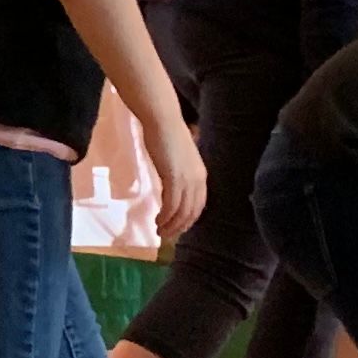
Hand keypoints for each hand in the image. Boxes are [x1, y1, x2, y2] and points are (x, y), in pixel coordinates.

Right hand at [145, 120, 209, 245]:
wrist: (162, 121)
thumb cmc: (166, 135)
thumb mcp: (177, 159)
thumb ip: (177, 173)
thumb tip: (171, 184)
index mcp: (201, 176)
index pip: (198, 205)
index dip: (188, 219)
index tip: (178, 228)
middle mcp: (198, 180)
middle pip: (192, 212)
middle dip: (180, 227)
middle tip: (167, 236)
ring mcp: (187, 180)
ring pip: (182, 211)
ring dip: (171, 225)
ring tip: (160, 232)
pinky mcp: (174, 178)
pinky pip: (171, 205)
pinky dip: (165, 216)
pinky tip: (157, 221)